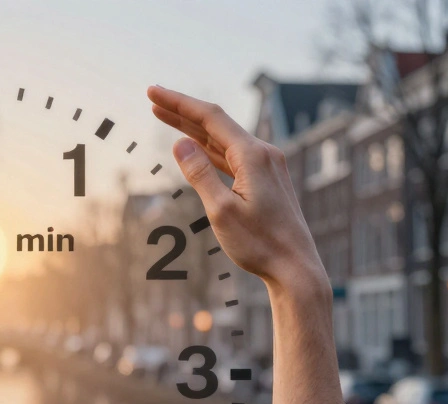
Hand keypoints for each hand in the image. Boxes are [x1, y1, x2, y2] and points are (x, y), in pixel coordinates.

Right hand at [147, 85, 328, 297]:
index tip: (153, 91)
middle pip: (216, 124)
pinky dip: (209, 149)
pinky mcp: (266, 180)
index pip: (210, 118)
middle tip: (152, 99)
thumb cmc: (259, 244)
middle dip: (182, 111)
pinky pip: (232, 156)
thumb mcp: (221, 211)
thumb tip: (180, 144)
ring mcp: (267, 166)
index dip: (179, 103)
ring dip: (193, 130)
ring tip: (165, 118)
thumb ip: (200, 174)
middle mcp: (263, 154)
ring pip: (223, 140)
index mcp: (252, 156)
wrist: (295, 268)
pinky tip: (195, 147)